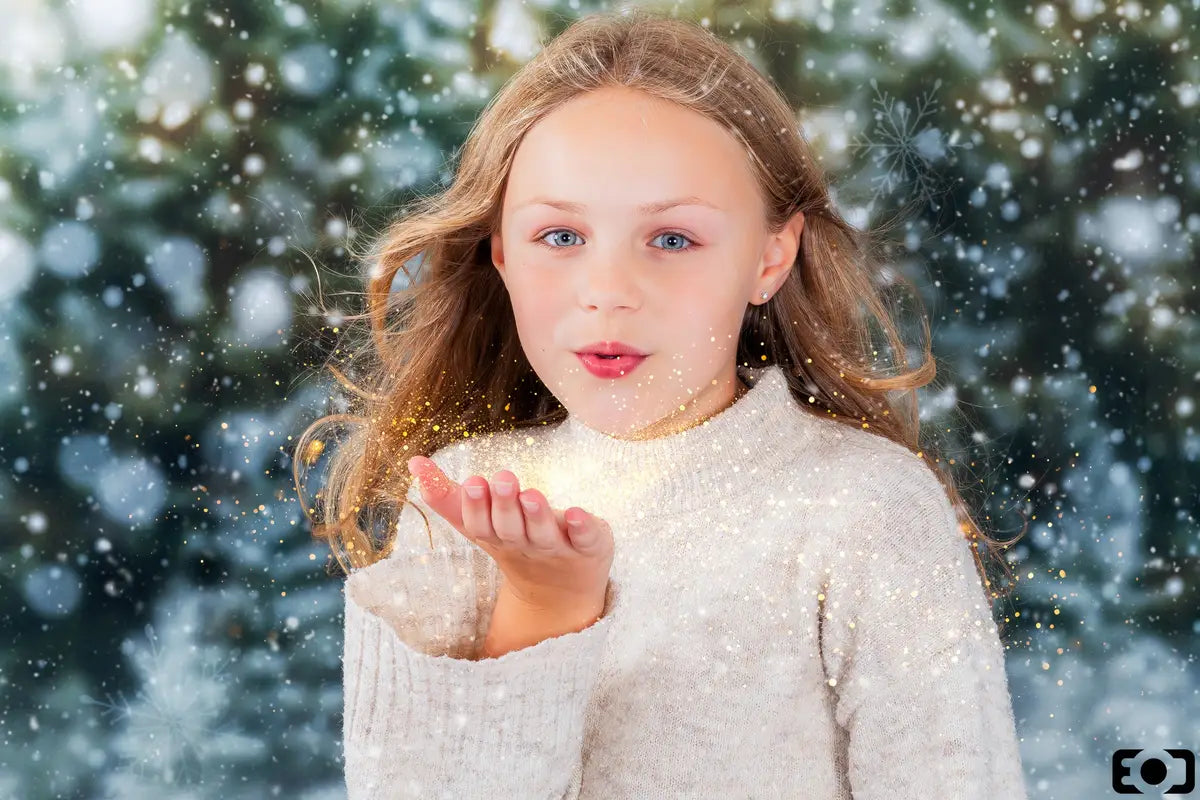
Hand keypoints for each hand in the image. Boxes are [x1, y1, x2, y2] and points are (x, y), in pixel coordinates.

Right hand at [406, 455, 614, 617]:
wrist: (561, 592)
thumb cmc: (516, 544)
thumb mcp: (480, 523)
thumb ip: (448, 496)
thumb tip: (414, 462)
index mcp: (496, 537)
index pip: (480, 525)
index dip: (476, 507)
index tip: (473, 483)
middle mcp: (524, 544)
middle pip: (510, 528)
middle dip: (504, 505)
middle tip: (503, 479)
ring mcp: (557, 547)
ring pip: (545, 533)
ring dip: (537, 515)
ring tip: (531, 494)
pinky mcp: (589, 546)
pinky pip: (586, 539)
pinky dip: (583, 528)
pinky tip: (580, 513)